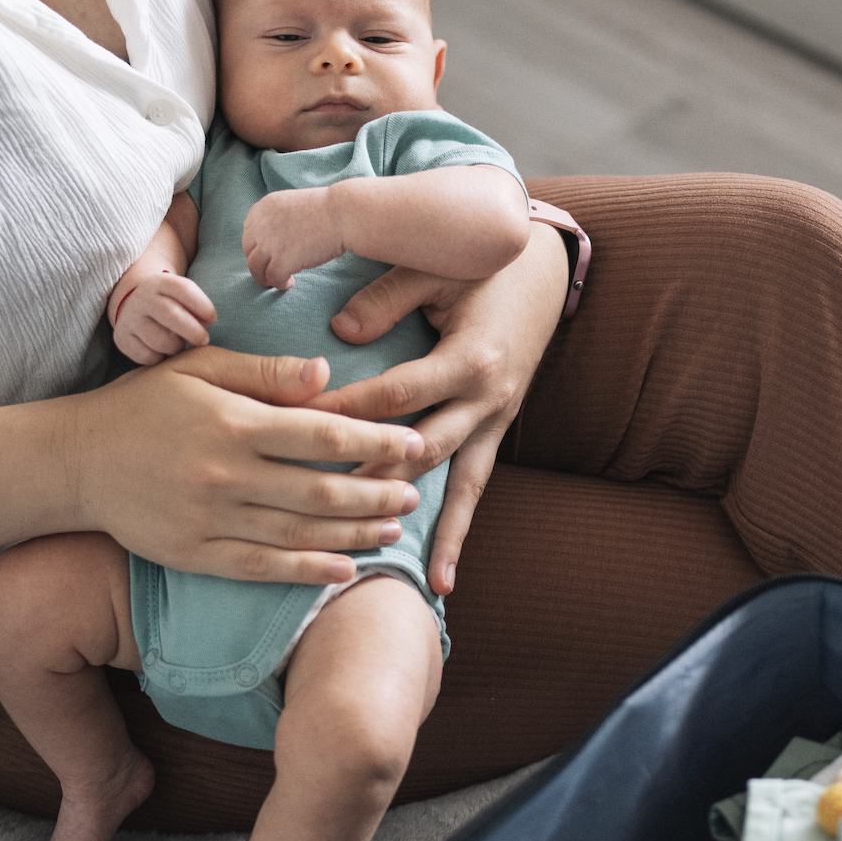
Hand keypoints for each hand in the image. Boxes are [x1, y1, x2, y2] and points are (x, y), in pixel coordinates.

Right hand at [69, 346, 426, 585]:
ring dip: (353, 533)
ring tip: (393, 529)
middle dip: (375, 493)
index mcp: (232, 422)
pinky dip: (307, 571)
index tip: (412, 443)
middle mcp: (225, 474)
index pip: (322, 432)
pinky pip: (262, 568)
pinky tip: (344, 570)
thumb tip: (327, 373)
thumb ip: (264, 371)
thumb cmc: (143, 404)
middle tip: (413, 494)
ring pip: (299, 532)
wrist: (73, 462)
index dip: (375, 440)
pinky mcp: (194, 555)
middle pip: (320, 488)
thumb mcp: (198, 368)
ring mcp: (210, 520)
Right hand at [113, 270, 216, 364]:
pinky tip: (162, 350)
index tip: (213, 318)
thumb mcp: (181, 298)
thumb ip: (196, 309)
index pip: (182, 288)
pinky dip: (160, 357)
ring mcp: (129, 318)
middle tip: (203, 340)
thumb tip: (205, 325)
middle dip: (193, 330)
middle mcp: (142, 297)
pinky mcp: (122, 338)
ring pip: (158, 339)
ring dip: (176, 346)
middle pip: (170, 314)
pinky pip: (147, 356)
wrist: (134, 308)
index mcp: (160, 282)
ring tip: (179, 344)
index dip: (202, 305)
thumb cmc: (170, 305)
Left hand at [241, 185, 343, 290]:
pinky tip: (291, 283)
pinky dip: (280, 284)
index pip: (248, 233)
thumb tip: (270, 244)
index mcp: (262, 208)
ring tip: (279, 280)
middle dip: (260, 263)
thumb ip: (275, 220)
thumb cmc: (325, 211)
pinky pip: (273, 279)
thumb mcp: (290, 206)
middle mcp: (261, 224)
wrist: (343, 214)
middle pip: (249, 252)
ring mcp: (270, 243)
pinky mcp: (282, 260)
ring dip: (266, 277)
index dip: (258, 248)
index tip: (269, 255)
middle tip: (273, 271)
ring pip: (255, 268)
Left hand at [307, 223, 566, 594]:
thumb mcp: (433, 268)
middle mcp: (488, 399)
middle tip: (320, 510)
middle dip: (369, 478)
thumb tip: (338, 333)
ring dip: (427, 528)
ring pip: (455, 483)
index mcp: (470, 358)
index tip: (297, 430)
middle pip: (421, 448)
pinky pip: (473, 487)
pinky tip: (442, 579)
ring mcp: (495, 420)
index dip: (346, 414)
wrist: (543, 268)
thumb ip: (386, 299)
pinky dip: (456, 532)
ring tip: (404, 575)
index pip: (396, 396)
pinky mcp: (494, 431)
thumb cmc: (482, 261)